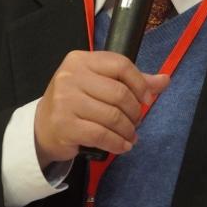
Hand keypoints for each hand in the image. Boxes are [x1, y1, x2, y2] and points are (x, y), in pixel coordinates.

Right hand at [33, 50, 169, 167]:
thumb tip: (164, 80)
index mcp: (80, 60)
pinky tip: (122, 146)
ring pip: (112, 116)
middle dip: (134, 112)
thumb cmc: (74, 103)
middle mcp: (70, 76)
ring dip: (127, 130)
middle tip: (135, 122)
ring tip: (130, 136)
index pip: (120, 64)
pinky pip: (101, 135)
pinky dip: (117, 143)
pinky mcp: (65, 125)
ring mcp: (65, 101)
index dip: (140, 83)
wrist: (42, 127)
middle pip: (119, 93)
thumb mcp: (98, 85)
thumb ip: (131, 81)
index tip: (146, 99)